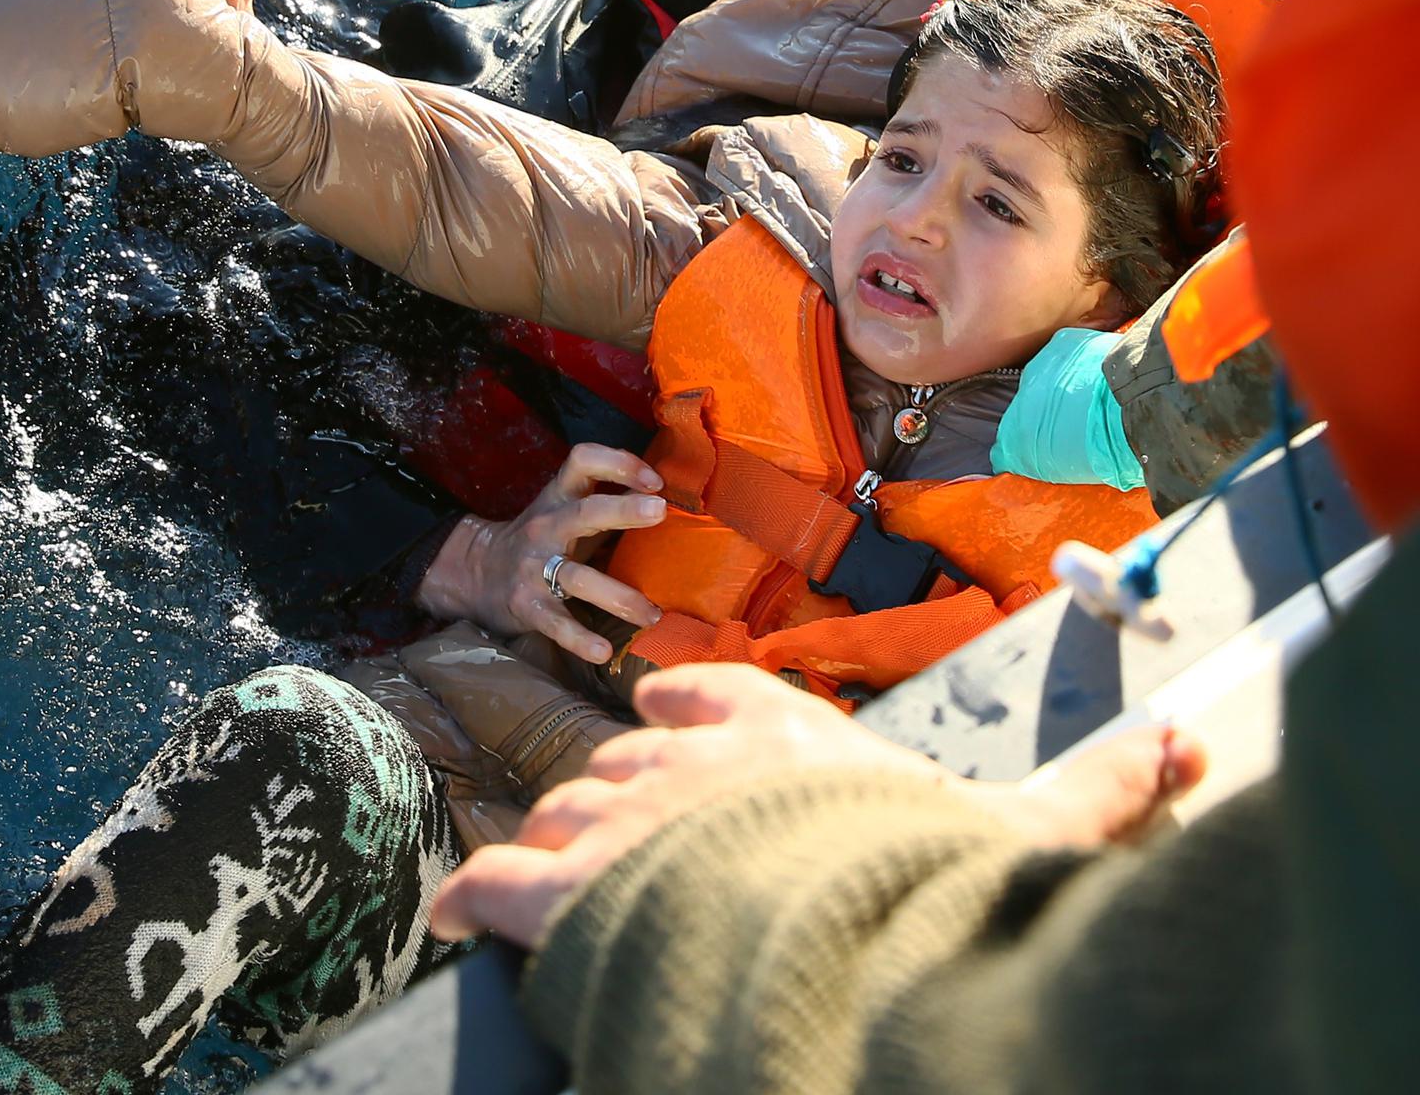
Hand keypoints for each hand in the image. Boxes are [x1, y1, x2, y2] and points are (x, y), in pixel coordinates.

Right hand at [416, 443, 666, 662]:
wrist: (477, 571)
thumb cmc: (543, 540)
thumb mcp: (566, 511)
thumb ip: (608, 504)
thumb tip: (672, 502)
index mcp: (559, 497)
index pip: (583, 460)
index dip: (619, 462)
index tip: (655, 480)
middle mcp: (546, 526)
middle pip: (583, 513)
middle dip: (622, 510)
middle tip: (660, 511)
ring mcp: (534, 567)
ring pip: (576, 577)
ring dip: (618, 595)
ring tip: (653, 614)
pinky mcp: (527, 604)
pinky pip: (555, 622)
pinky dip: (579, 638)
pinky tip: (603, 651)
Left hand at [429, 663, 1206, 946]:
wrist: (842, 942)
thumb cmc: (931, 880)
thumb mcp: (1020, 831)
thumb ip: (1091, 788)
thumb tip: (1180, 744)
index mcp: (775, 730)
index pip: (700, 700)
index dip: (682, 722)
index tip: (669, 733)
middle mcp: (681, 762)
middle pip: (622, 765)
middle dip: (623, 802)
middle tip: (632, 852)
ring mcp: (615, 820)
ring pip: (565, 812)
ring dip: (565, 848)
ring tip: (571, 890)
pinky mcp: (562, 889)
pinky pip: (496, 880)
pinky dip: (479, 897)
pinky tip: (464, 914)